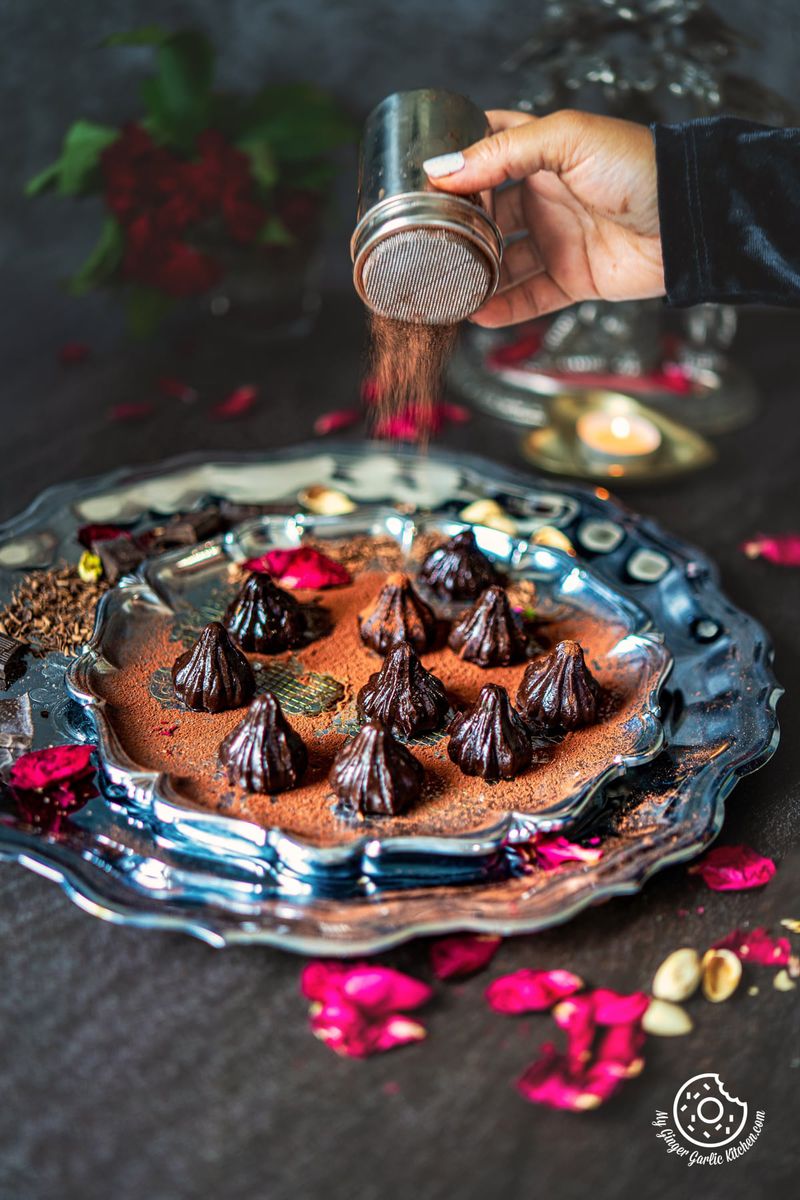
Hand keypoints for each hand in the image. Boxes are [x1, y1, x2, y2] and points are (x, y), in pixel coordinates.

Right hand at [423, 109, 664, 326]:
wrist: (688, 219)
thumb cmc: (639, 168)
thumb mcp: (567, 140)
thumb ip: (504, 152)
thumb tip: (444, 169)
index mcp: (544, 156)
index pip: (490, 152)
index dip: (458, 162)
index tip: (424, 178)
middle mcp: (547, 198)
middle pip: (488, 215)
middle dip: (457, 228)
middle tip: (423, 239)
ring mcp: (559, 240)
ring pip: (503, 262)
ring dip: (474, 274)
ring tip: (442, 283)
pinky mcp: (573, 279)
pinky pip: (529, 299)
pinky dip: (503, 308)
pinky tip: (477, 311)